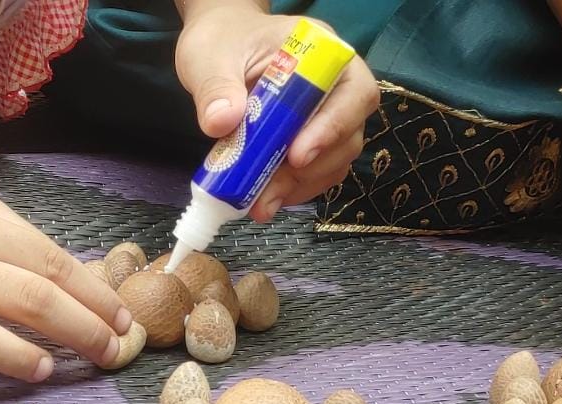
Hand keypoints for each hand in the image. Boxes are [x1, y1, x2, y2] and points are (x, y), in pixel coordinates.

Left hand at [174, 4, 377, 221]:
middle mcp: (337, 86)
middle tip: (267, 194)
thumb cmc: (223, 41)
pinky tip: (263, 199)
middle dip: (308, 170)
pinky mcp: (311, 141)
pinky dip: (291, 189)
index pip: (352, 93)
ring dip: (299, 187)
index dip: (332, 128)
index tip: (296, 156)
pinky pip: (314, 172)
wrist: (219, 44)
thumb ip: (215, 87)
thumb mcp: (210, 57)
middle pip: (346, 136)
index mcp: (324, 53)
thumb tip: (221, 122)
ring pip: (333, 161)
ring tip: (260, 204)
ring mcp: (328, 116)